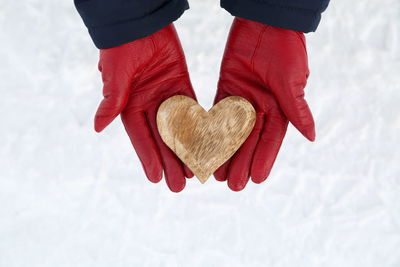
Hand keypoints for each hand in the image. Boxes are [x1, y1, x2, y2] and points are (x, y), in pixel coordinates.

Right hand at [94, 24, 195, 191]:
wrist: (139, 22)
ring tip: (197, 169)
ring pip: (179, 127)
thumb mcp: (115, 76)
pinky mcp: (182, 83)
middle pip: (162, 138)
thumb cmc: (121, 47)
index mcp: (129, 106)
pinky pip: (192, 107)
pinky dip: (200, 124)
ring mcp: (166, 96)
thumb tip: (97, 128)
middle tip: (180, 184)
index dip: (148, 158)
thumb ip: (112, 101)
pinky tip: (208, 141)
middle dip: (171, 161)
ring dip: (188, 148)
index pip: (140, 137)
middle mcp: (148, 104)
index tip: (156, 178)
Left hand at [214, 18, 314, 190]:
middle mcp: (260, 106)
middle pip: (249, 140)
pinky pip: (216, 111)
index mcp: (279, 107)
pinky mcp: (225, 87)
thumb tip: (311, 137)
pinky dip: (210, 128)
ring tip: (215, 172)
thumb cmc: (286, 48)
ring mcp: (241, 98)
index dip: (264, 158)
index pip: (271, 139)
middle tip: (232, 184)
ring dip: (224, 151)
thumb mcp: (292, 81)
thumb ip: (296, 109)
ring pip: (231, 130)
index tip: (257, 179)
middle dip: (241, 161)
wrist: (265, 22)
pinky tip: (203, 145)